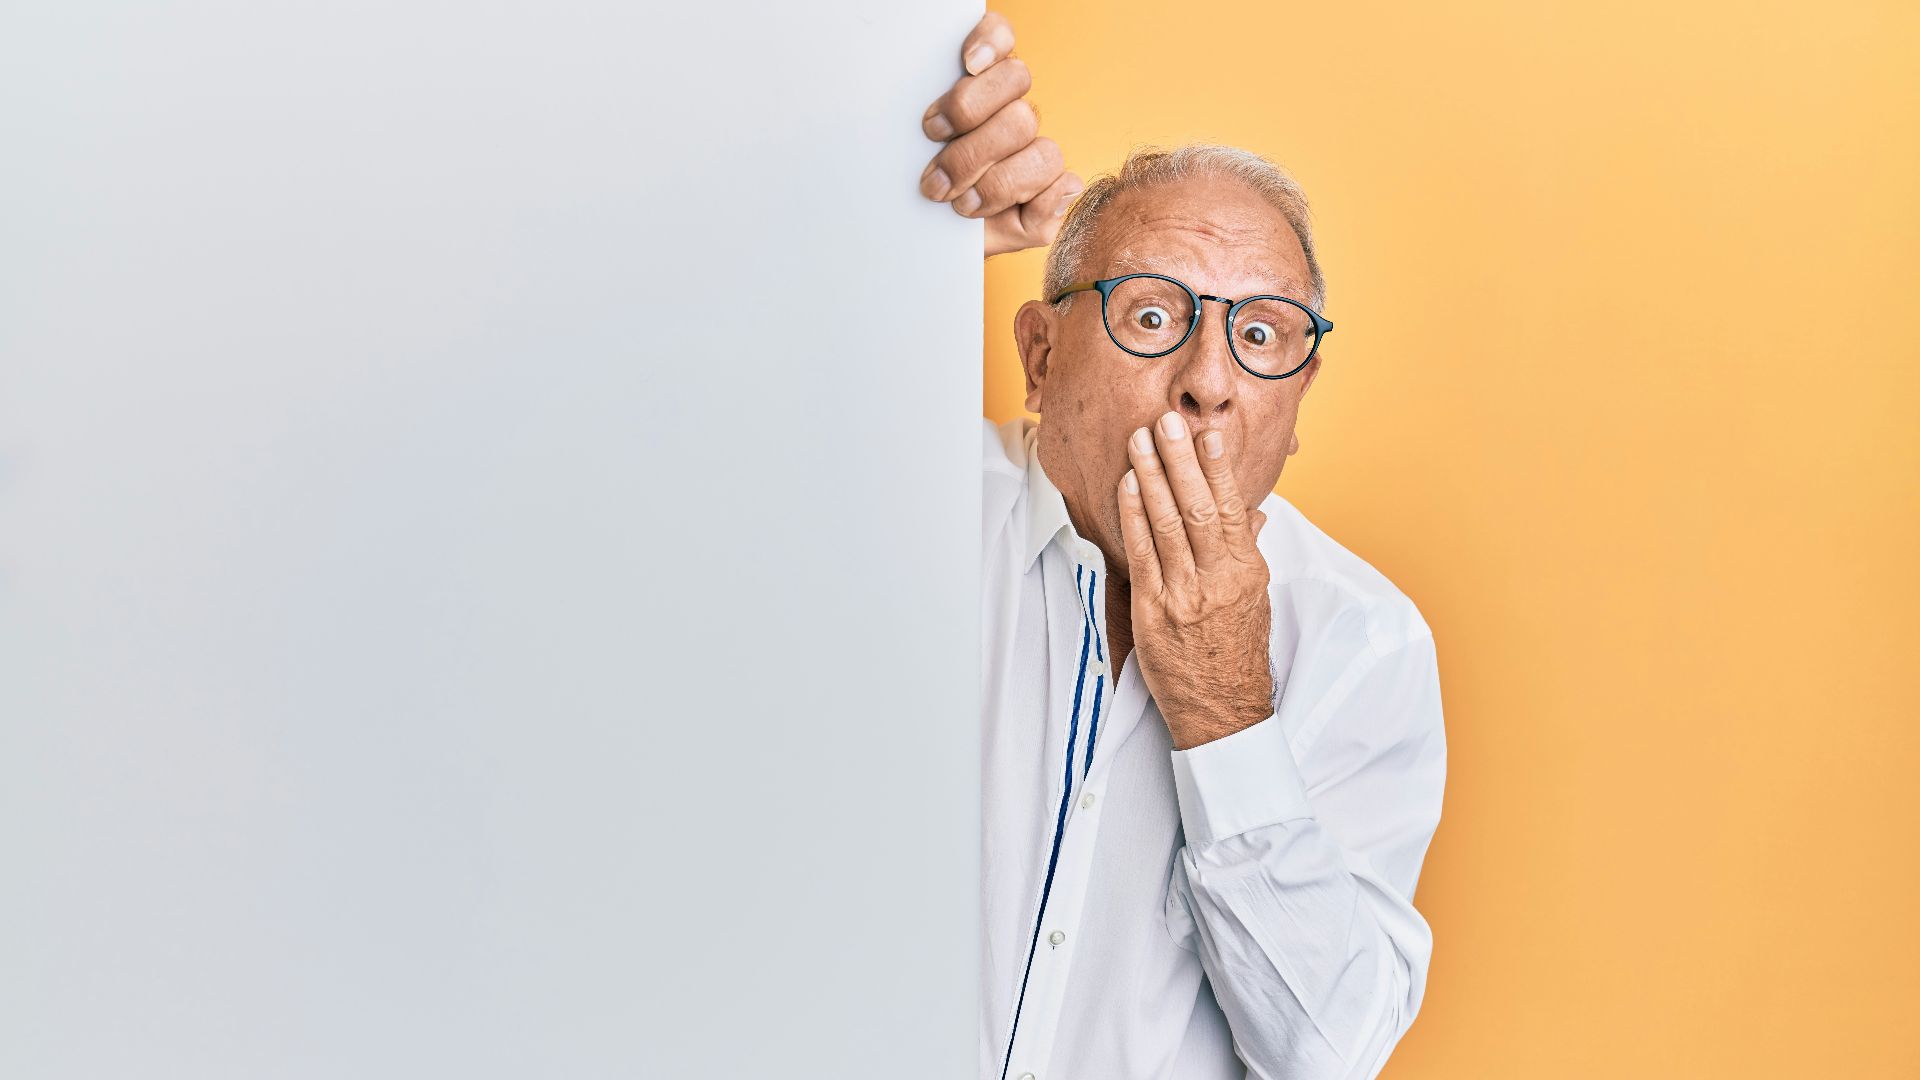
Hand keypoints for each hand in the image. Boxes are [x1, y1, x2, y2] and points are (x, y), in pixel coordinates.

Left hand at [917, 11, 1082, 257]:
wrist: (930, 247)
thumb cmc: (918, 202)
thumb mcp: (903, 171)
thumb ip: (915, 144)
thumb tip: (959, 115)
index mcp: (977, 88)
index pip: (1000, 38)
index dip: (991, 42)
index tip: (967, 63)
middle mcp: (1010, 111)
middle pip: (1016, 95)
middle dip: (970, 140)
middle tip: (934, 175)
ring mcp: (1035, 151)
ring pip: (1038, 145)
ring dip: (994, 180)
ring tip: (958, 202)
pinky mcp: (1054, 193)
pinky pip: (1063, 185)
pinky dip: (1039, 200)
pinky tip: (1013, 211)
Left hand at [1117, 411, 1274, 749]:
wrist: (1222, 711)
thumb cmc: (1238, 653)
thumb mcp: (1256, 600)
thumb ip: (1250, 552)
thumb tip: (1255, 514)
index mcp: (1248, 573)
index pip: (1234, 509)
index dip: (1218, 470)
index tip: (1207, 435)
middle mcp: (1219, 581)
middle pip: (1199, 509)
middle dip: (1180, 461)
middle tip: (1166, 422)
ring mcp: (1185, 596)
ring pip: (1167, 525)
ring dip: (1151, 478)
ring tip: (1140, 441)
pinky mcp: (1154, 611)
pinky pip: (1143, 554)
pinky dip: (1134, 516)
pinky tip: (1128, 485)